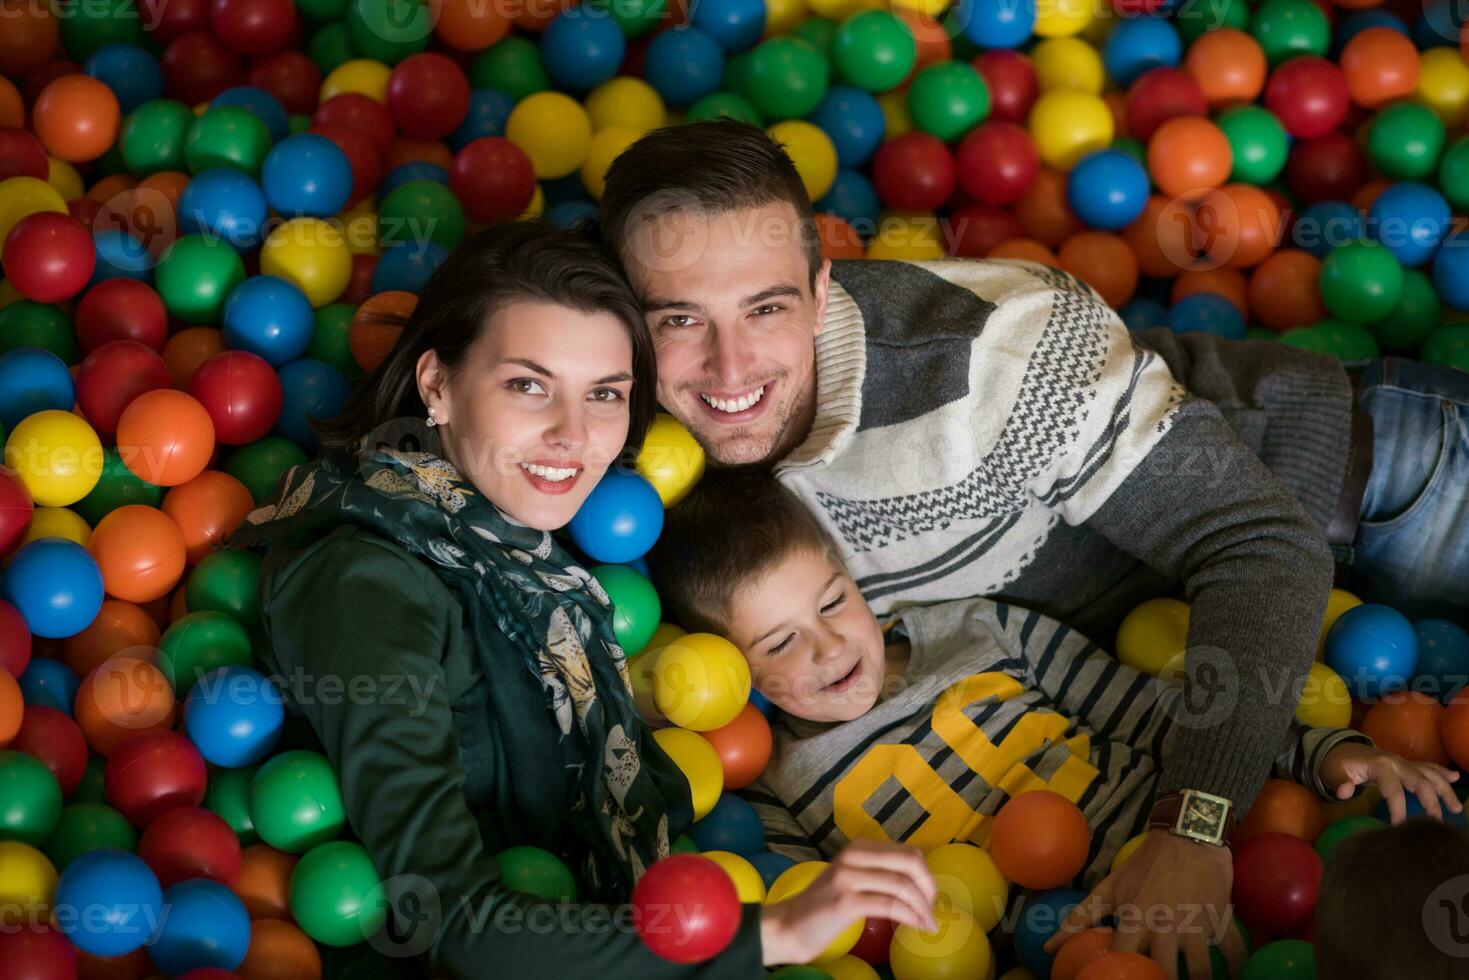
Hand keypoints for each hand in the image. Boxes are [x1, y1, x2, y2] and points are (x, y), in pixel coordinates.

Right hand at [759, 839, 936, 965]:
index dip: (926, 875)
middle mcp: (854, 855)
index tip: (929, 898)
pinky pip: (889, 905)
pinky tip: (915, 926)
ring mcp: (848, 876)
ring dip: (922, 908)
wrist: (790, 924)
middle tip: (932, 909)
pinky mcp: (846, 901)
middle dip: (929, 888)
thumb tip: (922, 882)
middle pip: (910, 862)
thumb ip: (880, 873)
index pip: (909, 852)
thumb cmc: (826, 906)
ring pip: (902, 885)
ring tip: (928, 924)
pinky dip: (909, 917)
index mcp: (859, 847)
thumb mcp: (853, 879)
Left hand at [1042, 830, 1245, 979]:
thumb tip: (1049, 947)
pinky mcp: (1221, 919)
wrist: (1186, 833)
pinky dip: (1238, 968)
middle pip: (1164, 974)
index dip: (1117, 975)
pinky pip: (1235, 953)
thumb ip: (1080, 919)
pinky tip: (1235, 977)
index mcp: (1135, 921)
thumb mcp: (1109, 888)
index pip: (1122, 961)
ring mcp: (1195, 926)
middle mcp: (1165, 929)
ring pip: (1201, 972)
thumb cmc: (1145, 864)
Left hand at [1320, 741, 1461, 822]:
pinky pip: (1427, 766)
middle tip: (1436, 823)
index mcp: (1379, 764)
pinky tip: (1455, 778)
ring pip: (1429, 773)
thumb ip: (1338, 782)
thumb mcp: (1332, 772)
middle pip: (1419, 780)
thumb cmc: (1336, 764)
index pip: (1393, 788)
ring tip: (1457, 809)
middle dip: (1430, 801)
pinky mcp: (1406, 764)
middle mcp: (1396, 761)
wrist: (1340, 749)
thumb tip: (1345, 792)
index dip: (1398, 808)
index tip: (1400, 827)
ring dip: (1445, 789)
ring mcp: (1403, 761)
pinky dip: (1442, 772)